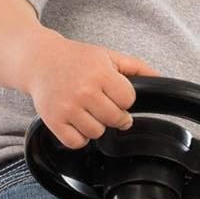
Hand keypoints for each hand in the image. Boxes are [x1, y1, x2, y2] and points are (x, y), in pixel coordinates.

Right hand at [26, 33, 160, 149]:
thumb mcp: (107, 56)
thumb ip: (135, 67)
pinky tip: (76, 122)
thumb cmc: (76, 59)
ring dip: (95, 126)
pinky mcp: (53, 121)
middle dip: (113, 114)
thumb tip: (160, 79)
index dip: (124, 99)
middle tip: (102, 105)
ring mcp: (67, 107)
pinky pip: (76, 142)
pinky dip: (79, 137)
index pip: (128, 100)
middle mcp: (84, 91)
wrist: (39, 60)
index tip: (113, 93)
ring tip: (87, 111)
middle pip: (115, 119)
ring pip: (97, 133)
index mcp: (100, 73)